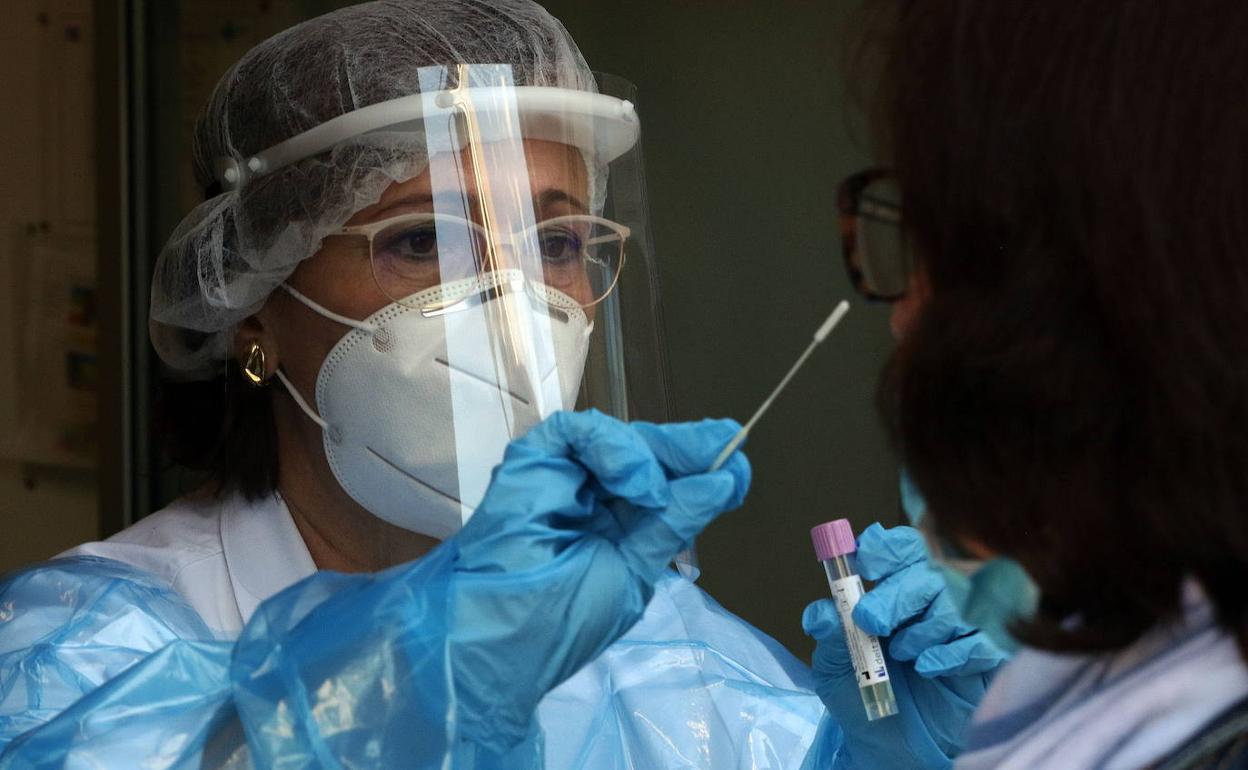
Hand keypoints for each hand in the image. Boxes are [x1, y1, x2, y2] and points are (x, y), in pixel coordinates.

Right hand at [448, 409, 750, 752]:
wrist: (500, 638)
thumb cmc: (563, 618)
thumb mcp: (634, 570)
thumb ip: (672, 524)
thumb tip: (722, 483)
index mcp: (615, 523)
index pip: (664, 484)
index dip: (700, 471)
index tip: (739, 468)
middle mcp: (591, 492)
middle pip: (646, 454)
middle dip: (686, 450)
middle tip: (725, 448)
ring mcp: (562, 473)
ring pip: (617, 438)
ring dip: (647, 456)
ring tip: (654, 493)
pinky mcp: (533, 458)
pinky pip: (577, 431)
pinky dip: (611, 447)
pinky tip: (630, 480)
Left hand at [803, 524, 1006, 769]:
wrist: (890, 747)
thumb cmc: (863, 694)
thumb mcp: (834, 666)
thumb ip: (829, 633)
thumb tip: (821, 613)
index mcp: (896, 589)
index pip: (902, 548)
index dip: (887, 548)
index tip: (866, 560)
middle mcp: (934, 600)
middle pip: (930, 570)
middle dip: (898, 592)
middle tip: (871, 620)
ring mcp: (966, 625)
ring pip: (956, 603)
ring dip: (923, 628)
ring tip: (901, 654)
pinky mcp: (991, 655)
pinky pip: (984, 640)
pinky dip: (953, 652)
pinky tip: (929, 667)